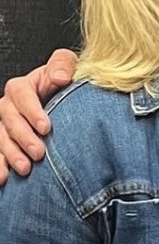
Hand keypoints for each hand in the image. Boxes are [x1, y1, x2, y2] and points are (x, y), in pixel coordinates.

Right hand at [0, 49, 77, 184]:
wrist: (66, 102)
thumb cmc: (66, 83)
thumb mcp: (67, 67)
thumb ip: (63, 65)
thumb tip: (60, 77)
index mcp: (23, 87)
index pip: (21, 95)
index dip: (31, 111)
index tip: (46, 127)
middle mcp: (9, 105)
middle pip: (9, 120)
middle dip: (23, 137)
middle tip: (38, 153)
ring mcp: (4, 125)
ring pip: (1, 138)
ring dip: (11, 154)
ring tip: (25, 169)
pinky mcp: (5, 141)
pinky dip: (0, 166)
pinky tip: (4, 178)